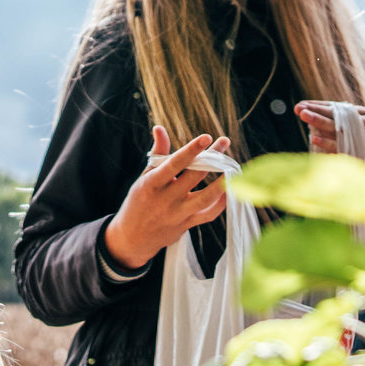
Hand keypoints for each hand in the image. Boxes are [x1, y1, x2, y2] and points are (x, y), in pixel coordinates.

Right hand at [102, 126, 230, 270]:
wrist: (132, 238)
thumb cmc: (139, 200)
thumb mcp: (144, 177)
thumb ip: (158, 153)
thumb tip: (159, 128)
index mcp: (152, 184)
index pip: (174, 164)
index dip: (191, 151)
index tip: (206, 137)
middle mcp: (165, 199)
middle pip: (194, 176)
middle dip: (212, 158)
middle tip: (224, 141)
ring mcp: (177, 214)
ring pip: (204, 199)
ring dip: (221, 183)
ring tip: (232, 168)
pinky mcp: (186, 225)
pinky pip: (208, 214)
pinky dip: (220, 203)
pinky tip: (229, 189)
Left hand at [295, 102, 364, 155]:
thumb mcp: (359, 128)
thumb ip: (342, 121)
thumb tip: (314, 113)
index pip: (338, 107)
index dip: (318, 106)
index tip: (302, 105)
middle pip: (336, 115)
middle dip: (316, 111)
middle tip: (299, 108)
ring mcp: (364, 138)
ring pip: (336, 127)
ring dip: (318, 121)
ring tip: (304, 116)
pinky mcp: (360, 153)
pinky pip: (339, 146)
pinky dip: (325, 142)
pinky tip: (314, 138)